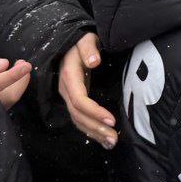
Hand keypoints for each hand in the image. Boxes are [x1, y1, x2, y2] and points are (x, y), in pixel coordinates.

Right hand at [0, 56, 32, 108]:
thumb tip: (4, 64)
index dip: (15, 74)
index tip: (25, 64)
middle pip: (10, 95)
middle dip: (21, 81)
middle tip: (23, 65)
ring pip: (8, 102)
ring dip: (16, 87)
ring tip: (18, 72)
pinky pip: (3, 105)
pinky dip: (9, 93)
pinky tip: (8, 84)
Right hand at [58, 32, 116, 147]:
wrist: (71, 43)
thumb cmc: (82, 41)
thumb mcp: (86, 39)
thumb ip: (89, 49)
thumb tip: (94, 61)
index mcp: (69, 76)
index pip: (80, 100)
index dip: (95, 112)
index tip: (112, 120)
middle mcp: (66, 90)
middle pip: (78, 114)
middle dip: (96, 128)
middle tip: (114, 139)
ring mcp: (68, 96)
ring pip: (78, 120)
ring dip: (94, 133)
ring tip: (111, 142)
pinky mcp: (73, 100)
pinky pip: (79, 119)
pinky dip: (90, 131)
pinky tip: (103, 140)